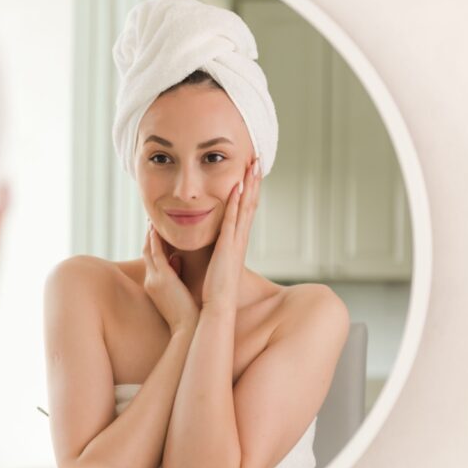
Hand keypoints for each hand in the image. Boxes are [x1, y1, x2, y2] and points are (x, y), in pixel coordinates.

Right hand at [143, 223, 199, 333]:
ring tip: (152, 221)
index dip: (152, 246)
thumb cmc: (188, 314)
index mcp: (154, 286)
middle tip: (151, 222)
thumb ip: (176, 274)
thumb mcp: (179, 292)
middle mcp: (150, 281)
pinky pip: (156, 253)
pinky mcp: (162, 277)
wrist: (189, 328)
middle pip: (146, 253)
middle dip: (148, 237)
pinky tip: (157, 228)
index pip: (151, 261)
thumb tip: (177, 259)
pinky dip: (155, 239)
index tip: (156, 233)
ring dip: (150, 234)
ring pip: (149, 250)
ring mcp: (154, 279)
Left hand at [202, 156, 260, 310]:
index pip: (245, 210)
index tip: (251, 173)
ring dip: (249, 185)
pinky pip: (233, 219)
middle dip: (254, 181)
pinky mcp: (228, 247)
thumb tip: (209, 243)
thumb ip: (214, 250)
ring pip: (246, 207)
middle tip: (258, 160)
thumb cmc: (214, 290)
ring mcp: (236, 241)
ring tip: (253, 165)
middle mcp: (240, 238)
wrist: (217, 307)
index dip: (250, 190)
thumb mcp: (215, 263)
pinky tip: (237, 186)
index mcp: (236, 242)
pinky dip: (236, 202)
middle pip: (251, 203)